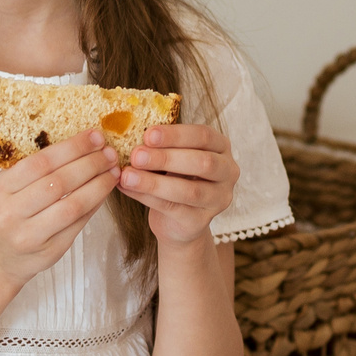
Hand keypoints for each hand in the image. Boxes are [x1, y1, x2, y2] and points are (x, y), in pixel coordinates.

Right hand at [0, 131, 121, 287]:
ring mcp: (30, 236)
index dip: (72, 148)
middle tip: (109, 152)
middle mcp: (11, 213)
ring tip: (113, 171)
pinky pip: (78, 224)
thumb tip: (81, 147)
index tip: (94, 136)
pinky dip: (95, 204)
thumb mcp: (4, 190)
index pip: (41, 162)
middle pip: (59, 182)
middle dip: (90, 164)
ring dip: (98, 185)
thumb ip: (33, 172)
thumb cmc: (2, 217)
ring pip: (73, 205)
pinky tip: (103, 191)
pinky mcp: (49, 251)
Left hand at [119, 124, 240, 245]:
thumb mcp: (172, 156)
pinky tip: (128, 188)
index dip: (176, 135)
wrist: (176, 220)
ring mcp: (218, 199)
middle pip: (202, 163)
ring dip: (154, 182)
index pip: (204, 136)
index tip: (148, 134)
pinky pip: (173, 208)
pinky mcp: (202, 221)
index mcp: (221, 147)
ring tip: (127, 176)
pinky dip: (147, 197)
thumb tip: (130, 136)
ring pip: (189, 191)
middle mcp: (227, 172)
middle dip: (166, 158)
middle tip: (136, 156)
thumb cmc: (174, 177)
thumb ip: (160, 146)